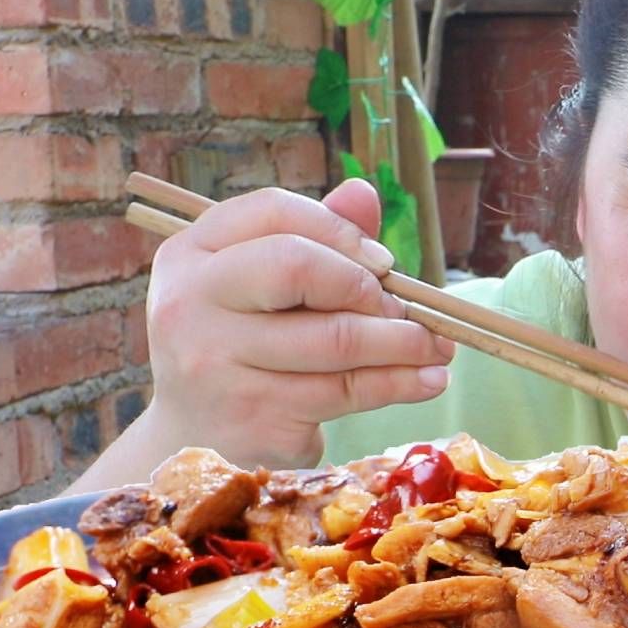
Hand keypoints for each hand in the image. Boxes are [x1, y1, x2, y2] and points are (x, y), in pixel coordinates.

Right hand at [138, 180, 456, 468]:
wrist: (198, 433)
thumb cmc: (239, 342)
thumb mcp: (259, 284)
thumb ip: (311, 237)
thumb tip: (363, 194)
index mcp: (188, 255)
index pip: (273, 212)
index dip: (340, 231)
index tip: (383, 262)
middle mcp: (189, 306)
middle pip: (299, 269)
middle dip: (369, 288)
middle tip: (407, 310)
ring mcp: (215, 367)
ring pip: (335, 341)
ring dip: (405, 343)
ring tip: (438, 347)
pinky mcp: (252, 419)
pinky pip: (345, 393)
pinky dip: (398, 384)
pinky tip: (427, 381)